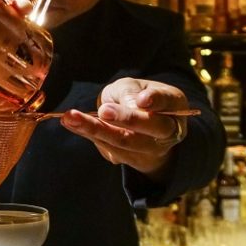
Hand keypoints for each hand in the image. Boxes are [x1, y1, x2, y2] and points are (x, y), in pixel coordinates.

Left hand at [60, 78, 187, 180]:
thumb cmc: (136, 97)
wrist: (137, 124)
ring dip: (96, 130)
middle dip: (126, 120)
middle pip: (150, 128)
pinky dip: (88, 134)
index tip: (142, 99)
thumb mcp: (133, 86)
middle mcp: (168, 131)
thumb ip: (129, 92)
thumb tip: (127, 106)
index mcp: (174, 105)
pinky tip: (71, 123)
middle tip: (104, 111)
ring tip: (72, 117)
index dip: (156, 100)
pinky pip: (109, 148)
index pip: (168, 102)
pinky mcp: (130, 159)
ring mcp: (150, 149)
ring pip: (124, 142)